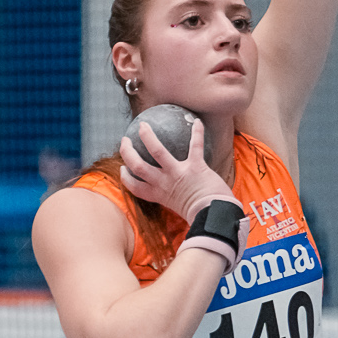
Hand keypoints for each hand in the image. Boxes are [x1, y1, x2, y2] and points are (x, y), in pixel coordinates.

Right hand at [119, 118, 235, 223]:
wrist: (214, 216)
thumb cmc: (200, 215)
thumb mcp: (180, 209)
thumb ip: (174, 198)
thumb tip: (179, 194)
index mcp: (159, 195)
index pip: (135, 187)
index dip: (126, 177)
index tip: (123, 169)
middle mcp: (164, 183)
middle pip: (138, 166)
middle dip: (127, 152)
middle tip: (125, 141)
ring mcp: (178, 173)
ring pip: (156, 151)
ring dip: (148, 136)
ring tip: (144, 125)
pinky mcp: (195, 167)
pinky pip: (195, 145)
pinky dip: (197, 132)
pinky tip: (198, 121)